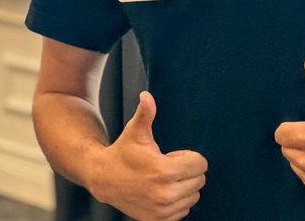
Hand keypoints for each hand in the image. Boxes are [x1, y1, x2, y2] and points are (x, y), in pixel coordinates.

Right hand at [90, 91, 207, 220]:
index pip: (201, 164)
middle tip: (168, 165)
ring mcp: (162, 212)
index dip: (189, 156)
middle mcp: (166, 195)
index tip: (172, 155)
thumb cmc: (124, 151)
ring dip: (184, 186)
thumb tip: (146, 95)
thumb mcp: (136, 130)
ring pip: (193, 197)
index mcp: (165, 172)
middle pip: (199, 181)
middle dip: (188, 170)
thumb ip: (146, 112)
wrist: (104, 179)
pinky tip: (163, 191)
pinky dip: (178, 202)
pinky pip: (184, 212)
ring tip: (164, 179)